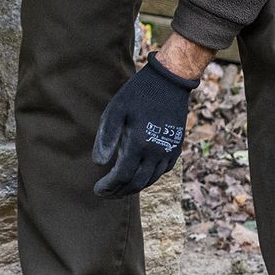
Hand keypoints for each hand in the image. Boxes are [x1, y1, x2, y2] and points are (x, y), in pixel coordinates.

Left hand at [90, 52, 200, 197]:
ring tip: (119, 189)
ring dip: (134, 188)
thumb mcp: (116, 110)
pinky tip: (139, 176)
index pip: (122, 176)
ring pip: (150, 180)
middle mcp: (156, 152)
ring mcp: (169, 151)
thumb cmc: (138, 93)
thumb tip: (98, 164)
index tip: (97, 190)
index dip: (109, 186)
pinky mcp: (176, 147)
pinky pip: (162, 171)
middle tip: (106, 194)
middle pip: (136, 183)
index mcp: (139, 143)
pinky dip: (149, 178)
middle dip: (119, 192)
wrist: (169, 80)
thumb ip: (107, 137)